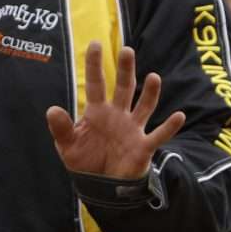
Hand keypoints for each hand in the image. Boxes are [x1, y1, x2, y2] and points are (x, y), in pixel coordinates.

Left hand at [44, 47, 183, 179]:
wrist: (101, 187)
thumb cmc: (85, 162)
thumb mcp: (67, 146)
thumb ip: (61, 128)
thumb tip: (52, 110)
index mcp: (98, 112)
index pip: (96, 84)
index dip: (95, 65)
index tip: (95, 44)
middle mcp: (118, 115)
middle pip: (124, 88)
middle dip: (125, 70)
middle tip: (127, 51)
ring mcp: (132, 129)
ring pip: (144, 106)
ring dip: (150, 93)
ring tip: (153, 77)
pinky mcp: (143, 146)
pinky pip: (158, 135)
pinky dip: (169, 127)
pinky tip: (179, 116)